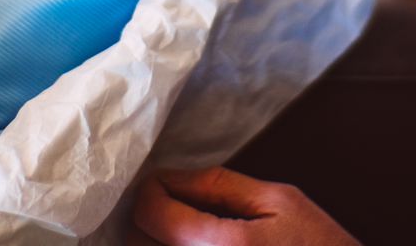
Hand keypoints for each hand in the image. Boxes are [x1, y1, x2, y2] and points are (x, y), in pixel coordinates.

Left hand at [129, 167, 360, 245]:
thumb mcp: (280, 201)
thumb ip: (218, 184)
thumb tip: (169, 176)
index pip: (149, 211)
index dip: (151, 189)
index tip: (165, 185)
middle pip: (136, 242)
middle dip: (151, 219)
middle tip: (176, 209)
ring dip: (156, 243)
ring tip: (182, 232)